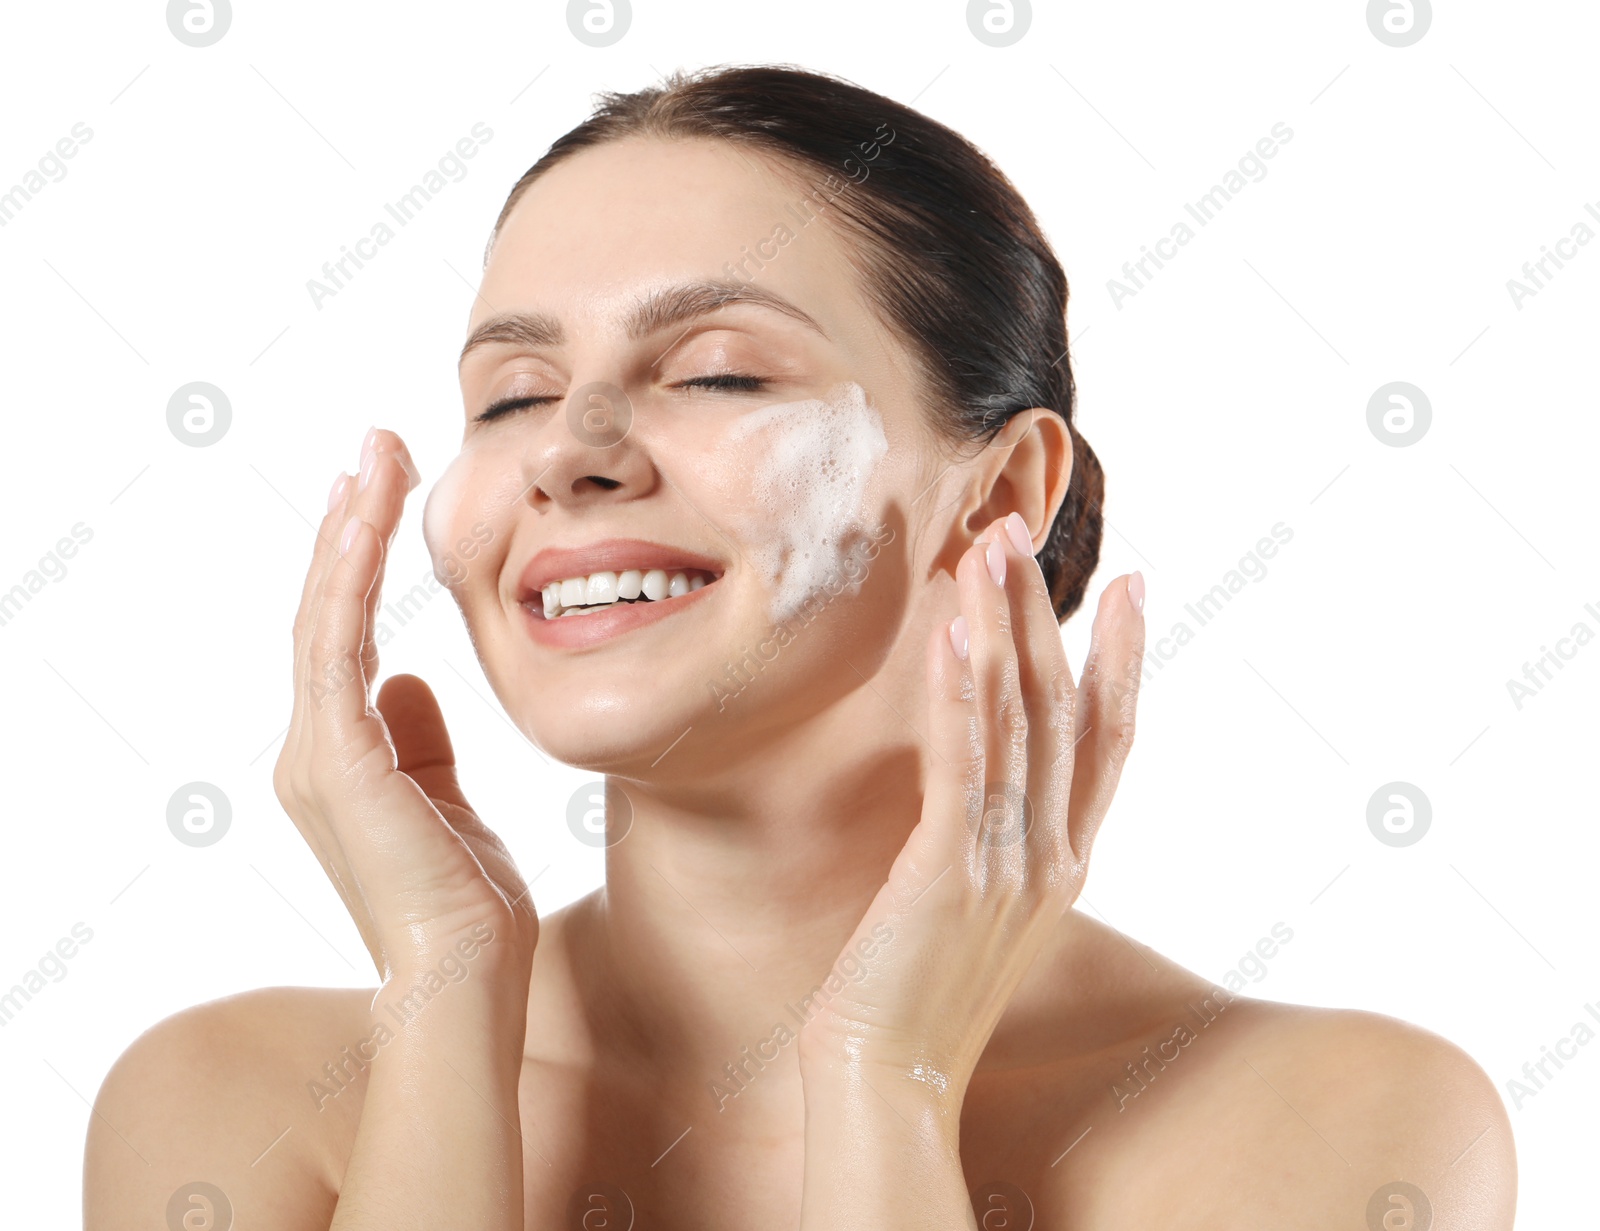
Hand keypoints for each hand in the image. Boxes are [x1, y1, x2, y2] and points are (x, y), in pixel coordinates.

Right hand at [272, 427, 536, 983]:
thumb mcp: (448, 802)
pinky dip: (351, 574)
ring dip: (351, 529)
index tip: (383, 496)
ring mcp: (317, 753)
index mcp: (341, 759)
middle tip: (375, 448)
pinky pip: (338, 642)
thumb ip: (420, 741)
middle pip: (327, 612)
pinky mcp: (337, 758)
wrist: (467, 978)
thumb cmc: (468, 905)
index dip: (360, 565)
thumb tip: (406, 679)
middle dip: (351, 526)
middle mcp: (314, 750)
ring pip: (326, 614)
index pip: (345, 638)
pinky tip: (370, 516)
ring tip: (375, 458)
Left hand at [797, 511, 1145, 1100]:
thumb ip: (996, 841)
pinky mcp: (950, 873)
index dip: (1124, 659)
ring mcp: (1009, 864)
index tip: (1134, 587)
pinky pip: (963, 763)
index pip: (1110, 740)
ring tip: (988, 548)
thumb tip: (983, 777)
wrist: (891, 1080)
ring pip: (1019, 720)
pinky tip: (950, 632)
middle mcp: (1052, 855)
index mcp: (1065, 862)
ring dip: (1003, 625)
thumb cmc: (918, 994)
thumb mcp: (978, 908)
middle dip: (1046, 612)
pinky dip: (960, 690)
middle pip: (1064, 708)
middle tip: (1021, 529)